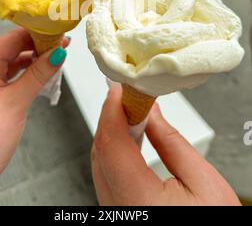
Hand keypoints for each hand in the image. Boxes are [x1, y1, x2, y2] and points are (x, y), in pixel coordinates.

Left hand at [0, 29, 68, 205]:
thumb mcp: (16, 102)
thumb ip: (38, 75)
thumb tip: (57, 54)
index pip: (12, 39)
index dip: (37, 33)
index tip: (57, 32)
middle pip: (12, 49)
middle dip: (38, 46)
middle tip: (62, 45)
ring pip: (12, 64)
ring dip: (33, 61)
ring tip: (56, 59)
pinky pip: (10, 78)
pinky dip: (26, 75)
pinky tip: (41, 76)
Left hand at [92, 86, 240, 205]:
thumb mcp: (204, 183)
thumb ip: (172, 143)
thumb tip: (152, 113)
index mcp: (139, 203)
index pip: (112, 145)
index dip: (112, 111)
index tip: (117, 90)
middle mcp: (119, 211)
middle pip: (100, 152)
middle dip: (111, 119)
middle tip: (126, 97)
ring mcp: (114, 214)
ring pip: (99, 164)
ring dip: (112, 134)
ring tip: (130, 114)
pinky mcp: (117, 213)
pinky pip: (105, 177)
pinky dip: (114, 152)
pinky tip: (128, 139)